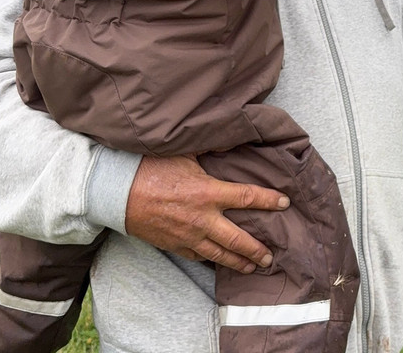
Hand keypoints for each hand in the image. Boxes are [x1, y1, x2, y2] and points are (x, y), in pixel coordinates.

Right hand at [125, 155, 287, 273]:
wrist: (117, 192)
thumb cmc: (151, 167)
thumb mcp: (186, 152)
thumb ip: (211, 148)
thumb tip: (230, 136)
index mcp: (209, 192)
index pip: (247, 197)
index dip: (269, 201)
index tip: (285, 203)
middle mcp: (203, 219)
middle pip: (239, 240)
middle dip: (257, 250)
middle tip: (271, 257)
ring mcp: (188, 236)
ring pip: (220, 255)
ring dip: (238, 262)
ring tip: (252, 267)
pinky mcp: (174, 245)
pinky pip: (198, 257)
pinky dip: (211, 260)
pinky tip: (219, 262)